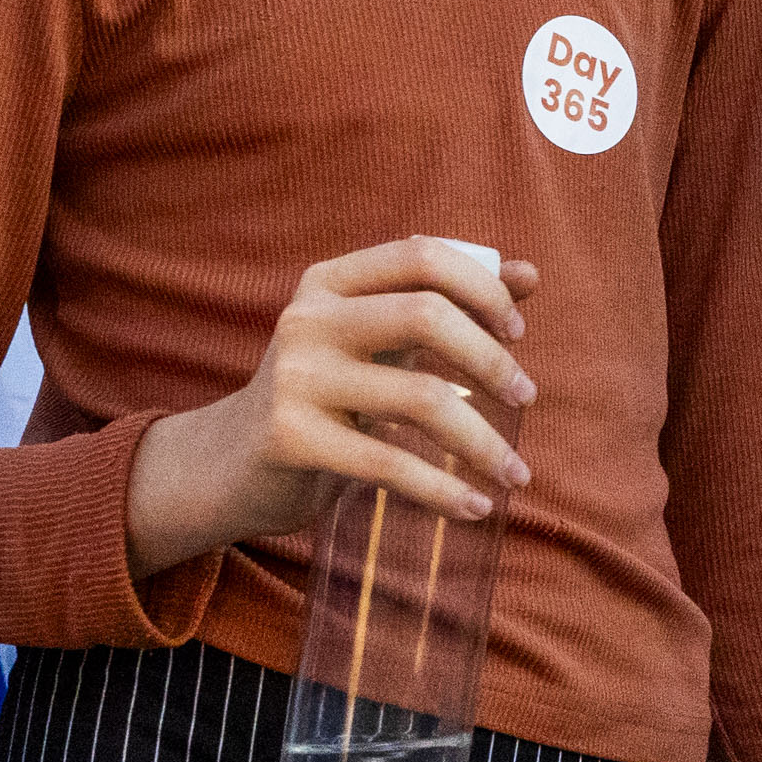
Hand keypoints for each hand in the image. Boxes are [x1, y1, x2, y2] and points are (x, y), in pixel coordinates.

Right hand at [125, 237, 538, 576]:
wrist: (231, 465)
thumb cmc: (327, 394)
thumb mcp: (378, 340)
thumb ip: (448, 303)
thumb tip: (530, 273)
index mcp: (330, 281)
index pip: (422, 255)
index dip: (482, 287)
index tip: (517, 332)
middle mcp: (308, 318)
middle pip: (426, 316)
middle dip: (492, 360)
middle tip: (528, 396)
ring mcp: (295, 377)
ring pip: (420, 398)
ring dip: (483, 440)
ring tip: (516, 473)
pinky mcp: (289, 438)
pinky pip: (388, 463)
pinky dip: (442, 489)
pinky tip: (475, 506)